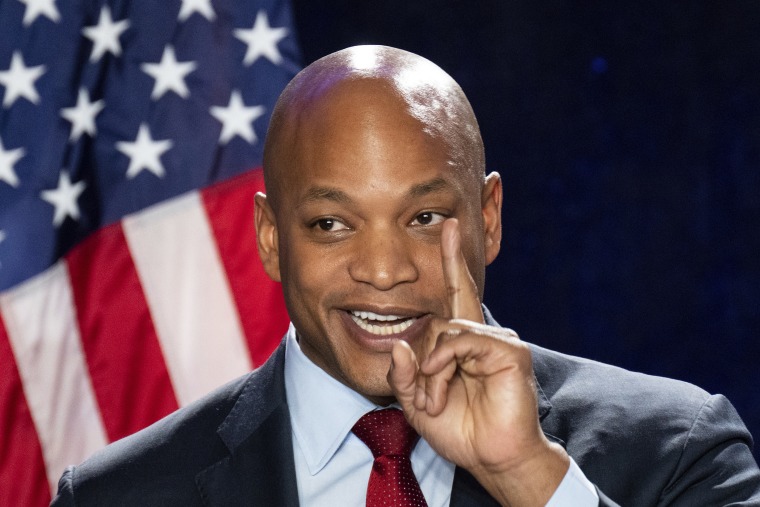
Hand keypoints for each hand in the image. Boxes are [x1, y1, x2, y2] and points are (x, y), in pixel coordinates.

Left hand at [387, 218, 568, 506]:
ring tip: (435, 400)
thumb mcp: (416, 401)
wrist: (489, 456)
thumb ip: (404, 373)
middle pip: (440, 319)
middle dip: (424, 364)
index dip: (453, 259)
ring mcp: (498, 340)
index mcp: (460, 342)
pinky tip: (443, 386)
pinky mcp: (510, 350)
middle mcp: (481, 334)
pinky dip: (446, 364)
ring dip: (432, 371)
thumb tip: (401, 344)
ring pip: (448, 332)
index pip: (455, 291)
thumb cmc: (458, 429)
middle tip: (428, 400)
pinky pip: (465, 340)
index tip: (450, 225)